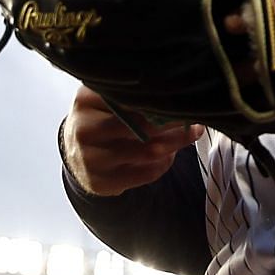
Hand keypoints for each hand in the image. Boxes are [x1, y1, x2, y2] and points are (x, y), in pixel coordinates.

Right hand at [62, 86, 202, 196]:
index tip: (185, 96)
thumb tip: (183, 93)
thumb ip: (136, 93)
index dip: (162, 97)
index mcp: (86, 99)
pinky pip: (146, 172)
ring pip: (149, 150)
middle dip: (174, 121)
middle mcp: (84, 128)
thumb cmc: (104, 119)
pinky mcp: (100, 182)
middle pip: (142, 124)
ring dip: (176, 142)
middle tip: (196, 115)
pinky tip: (169, 154)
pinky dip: (164, 163)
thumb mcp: (108, 99)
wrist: (79, 154)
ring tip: (191, 133)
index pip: (131, 96)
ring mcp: (90, 158)